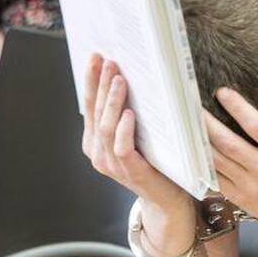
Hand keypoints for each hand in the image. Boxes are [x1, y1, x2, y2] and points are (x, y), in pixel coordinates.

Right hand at [81, 54, 190, 219]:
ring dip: (113, 101)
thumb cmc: (155, 164)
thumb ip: (127, 114)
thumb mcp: (136, 135)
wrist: (167, 199)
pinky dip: (124, 129)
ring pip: (106, 127)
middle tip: (109, 61)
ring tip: (120, 80)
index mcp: (95, 142)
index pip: (89, 105)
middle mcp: (98, 153)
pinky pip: (121, 147)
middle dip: (101, 84)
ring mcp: (111, 164)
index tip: (96, 57)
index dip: (91, 81)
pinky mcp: (129, 172)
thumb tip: (129, 78)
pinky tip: (130, 114)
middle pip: (95, 112)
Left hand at [204, 74, 257, 237]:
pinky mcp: (241, 197)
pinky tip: (191, 148)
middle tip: (190, 104)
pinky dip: (202, 164)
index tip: (222, 92)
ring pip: (218, 162)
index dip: (238, 109)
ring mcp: (251, 185)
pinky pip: (216, 179)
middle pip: (230, 144)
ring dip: (200, 142)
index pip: (257, 127)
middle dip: (208, 124)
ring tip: (186, 122)